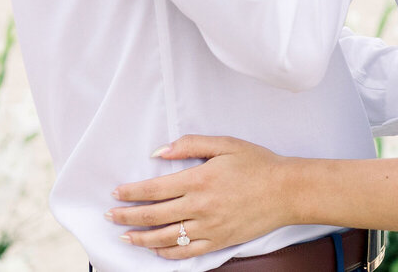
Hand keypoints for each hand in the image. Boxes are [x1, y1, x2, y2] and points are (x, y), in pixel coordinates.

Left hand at [107, 135, 294, 259]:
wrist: (287, 191)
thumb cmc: (258, 163)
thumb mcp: (225, 144)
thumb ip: (190, 144)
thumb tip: (160, 152)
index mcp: (199, 179)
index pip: (154, 189)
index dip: (131, 192)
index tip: (116, 193)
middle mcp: (200, 206)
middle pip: (153, 215)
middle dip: (127, 216)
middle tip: (110, 216)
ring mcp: (209, 227)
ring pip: (165, 238)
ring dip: (140, 238)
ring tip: (125, 237)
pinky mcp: (219, 241)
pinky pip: (186, 253)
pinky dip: (167, 254)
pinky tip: (156, 249)